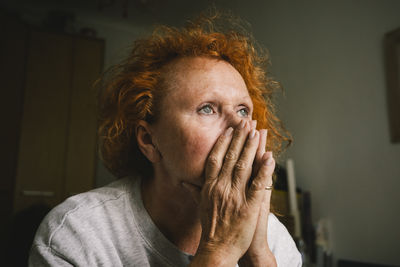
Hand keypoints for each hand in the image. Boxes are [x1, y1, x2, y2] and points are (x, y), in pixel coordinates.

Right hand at [184, 120, 273, 265]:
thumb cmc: (210, 228)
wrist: (217, 249)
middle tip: (246, 122)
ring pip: (244, 166)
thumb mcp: (199, 206)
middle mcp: (221, 187)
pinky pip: (259, 185)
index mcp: (210, 186)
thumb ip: (194, 190)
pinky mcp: (249, 206)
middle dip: (240, 138)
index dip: (224, 142)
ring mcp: (236, 196)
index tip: (230, 129)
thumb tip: (184, 180)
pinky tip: (270, 157)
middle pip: (231, 157)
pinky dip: (265, 170)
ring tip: (257, 132)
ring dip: (251, 147)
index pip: (216, 158)